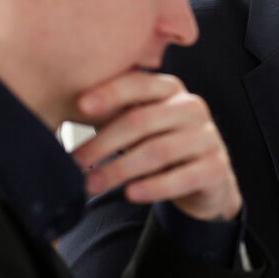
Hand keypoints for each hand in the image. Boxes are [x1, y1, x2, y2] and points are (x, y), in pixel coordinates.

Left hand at [71, 70, 241, 221]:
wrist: (205, 176)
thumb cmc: (162, 143)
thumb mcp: (141, 123)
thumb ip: (114, 114)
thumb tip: (62, 122)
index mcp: (171, 89)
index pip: (139, 83)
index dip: (110, 93)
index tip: (80, 107)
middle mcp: (192, 108)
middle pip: (141, 121)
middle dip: (102, 142)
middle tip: (75, 160)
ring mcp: (207, 137)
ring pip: (158, 151)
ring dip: (119, 169)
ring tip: (92, 184)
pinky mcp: (216, 167)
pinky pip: (182, 177)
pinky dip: (154, 186)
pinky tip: (131, 194)